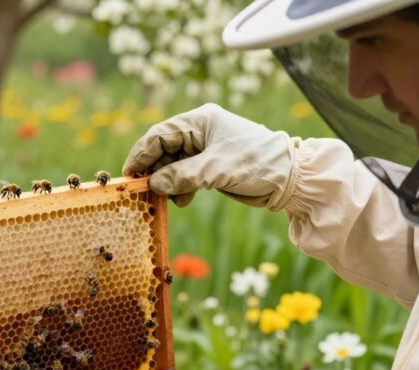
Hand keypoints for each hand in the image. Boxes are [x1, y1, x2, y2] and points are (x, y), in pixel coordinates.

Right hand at [123, 103, 296, 207]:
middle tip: (143, 191)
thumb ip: (180, 176)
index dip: (141, 154)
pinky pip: (186, 175)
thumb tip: (153, 184)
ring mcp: (205, 148)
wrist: (289, 178)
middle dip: (154, 170)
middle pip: (164, 149)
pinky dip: (180, 187)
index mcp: (200, 121)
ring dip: (167, 182)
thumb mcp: (215, 170)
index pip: (160, 134)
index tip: (129, 175)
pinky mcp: (211, 165)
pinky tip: (183, 200)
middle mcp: (200, 131)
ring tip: (166, 199)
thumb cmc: (255, 164)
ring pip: (173, 164)